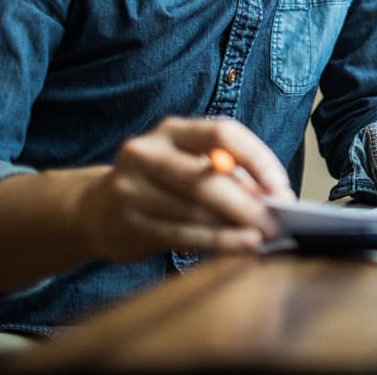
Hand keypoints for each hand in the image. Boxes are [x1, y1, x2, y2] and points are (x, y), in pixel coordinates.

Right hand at [77, 116, 294, 262]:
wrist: (96, 209)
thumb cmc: (161, 184)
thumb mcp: (190, 163)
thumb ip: (229, 174)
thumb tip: (274, 197)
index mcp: (172, 130)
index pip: (222, 133)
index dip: (256, 159)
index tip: (280, 187)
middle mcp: (147, 153)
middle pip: (204, 176)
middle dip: (246, 202)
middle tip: (276, 220)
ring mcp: (132, 188)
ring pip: (193, 210)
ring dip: (234, 226)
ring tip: (263, 236)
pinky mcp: (128, 223)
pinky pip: (181, 234)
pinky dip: (216, 242)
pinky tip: (240, 246)